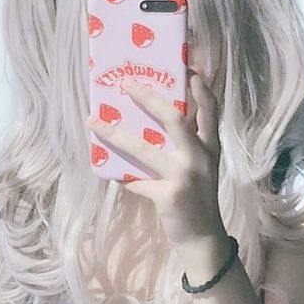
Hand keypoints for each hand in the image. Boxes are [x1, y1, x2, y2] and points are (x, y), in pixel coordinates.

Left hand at [86, 66, 226, 260]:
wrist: (203, 238)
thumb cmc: (197, 196)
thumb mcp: (201, 166)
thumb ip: (186, 144)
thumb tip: (152, 119)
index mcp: (210, 146)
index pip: (210, 109)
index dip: (199, 87)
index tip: (185, 66)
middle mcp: (201, 157)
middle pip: (175, 119)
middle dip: (149, 98)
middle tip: (127, 84)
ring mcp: (185, 176)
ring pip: (144, 149)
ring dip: (115, 134)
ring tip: (93, 121)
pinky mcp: (169, 195)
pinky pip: (136, 180)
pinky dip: (120, 175)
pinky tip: (107, 170)